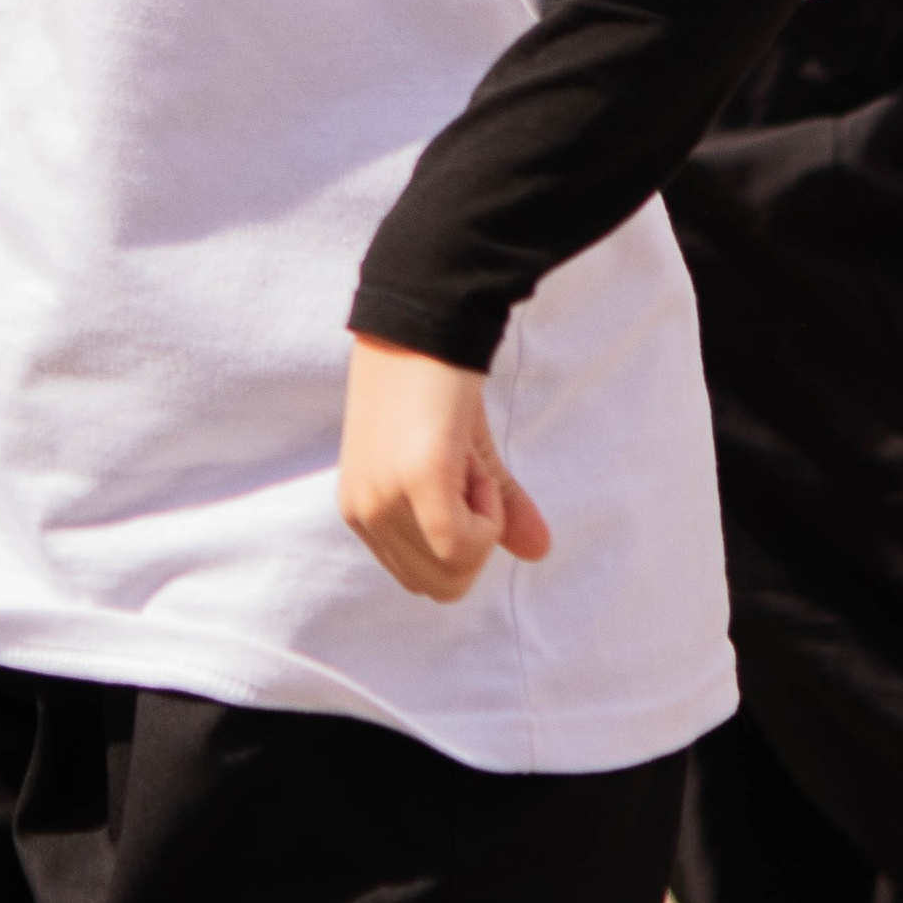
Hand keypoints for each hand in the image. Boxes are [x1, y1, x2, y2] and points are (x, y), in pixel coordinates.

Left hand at [338, 334, 551, 599]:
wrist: (428, 318)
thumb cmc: (437, 381)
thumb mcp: (466, 457)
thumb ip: (497, 508)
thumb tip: (538, 552)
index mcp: (364, 511)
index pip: (424, 579)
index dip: (462, 544)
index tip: (464, 483)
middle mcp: (364, 513)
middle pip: (439, 585)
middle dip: (474, 543)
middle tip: (469, 473)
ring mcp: (384, 500)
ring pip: (453, 571)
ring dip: (481, 523)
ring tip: (465, 460)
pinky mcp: (415, 481)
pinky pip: (461, 544)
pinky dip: (487, 517)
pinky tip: (475, 466)